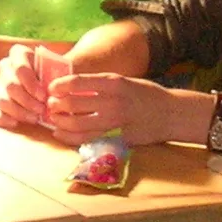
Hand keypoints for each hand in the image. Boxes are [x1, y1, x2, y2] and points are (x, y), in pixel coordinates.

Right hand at [0, 43, 59, 129]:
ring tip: (34, 118)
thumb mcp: (59, 70)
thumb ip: (57, 74)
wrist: (49, 86)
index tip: (44, 96)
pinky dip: (3, 118)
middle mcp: (6, 67)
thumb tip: (55, 87)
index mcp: (19, 54)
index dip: (31, 84)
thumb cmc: (55, 77)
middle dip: (27, 101)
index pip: (19, 68)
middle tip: (42, 110)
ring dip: (19, 112)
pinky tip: (15, 122)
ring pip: (2, 100)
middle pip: (10, 85)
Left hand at [45, 71, 181, 145]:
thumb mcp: (124, 81)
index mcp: (114, 83)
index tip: (51, 88)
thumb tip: (70, 86)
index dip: (59, 86)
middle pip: (73, 104)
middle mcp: (113, 102)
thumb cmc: (146, 94)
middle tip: (50, 105)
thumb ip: (99, 84)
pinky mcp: (116, 139)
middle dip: (56, 105)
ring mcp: (115, 123)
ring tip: (54, 120)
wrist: (171, 114)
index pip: (78, 82)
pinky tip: (61, 134)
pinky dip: (69, 138)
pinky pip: (87, 140)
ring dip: (59, 123)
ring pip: (76, 125)